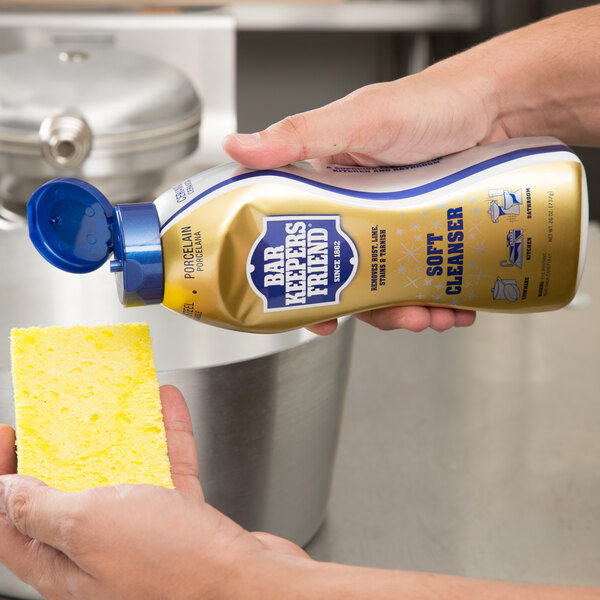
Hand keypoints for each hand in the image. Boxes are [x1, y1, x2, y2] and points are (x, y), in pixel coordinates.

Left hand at [0, 386, 307, 599]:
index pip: (10, 523)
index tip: (8, 436)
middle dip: (60, 454)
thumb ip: (42, 510)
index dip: (0, 480)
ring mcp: (143, 537)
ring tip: (118, 405)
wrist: (249, 585)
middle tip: (60, 419)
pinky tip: (169, 408)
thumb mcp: (93, 526)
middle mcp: (100, 555)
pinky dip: (166, 439)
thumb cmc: (174, 567)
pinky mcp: (181, 523)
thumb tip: (2, 494)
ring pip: (122, 480)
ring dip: (120, 438)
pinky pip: (166, 472)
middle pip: (67, 499)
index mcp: (65, 566)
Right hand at [222, 68, 486, 333]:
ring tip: (433, 315)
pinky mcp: (430, 234)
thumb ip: (301, 135)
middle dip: (371, 308)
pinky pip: (426, 277)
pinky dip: (441, 299)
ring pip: (390, 283)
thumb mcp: (360, 119)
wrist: (500, 106)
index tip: (318, 316)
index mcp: (328, 187)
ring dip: (409, 309)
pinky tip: (454, 306)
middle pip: (350, 275)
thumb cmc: (429, 103)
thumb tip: (236, 146)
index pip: (302, 241)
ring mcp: (398, 225)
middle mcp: (359, 210)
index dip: (306, 284)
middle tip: (396, 318)